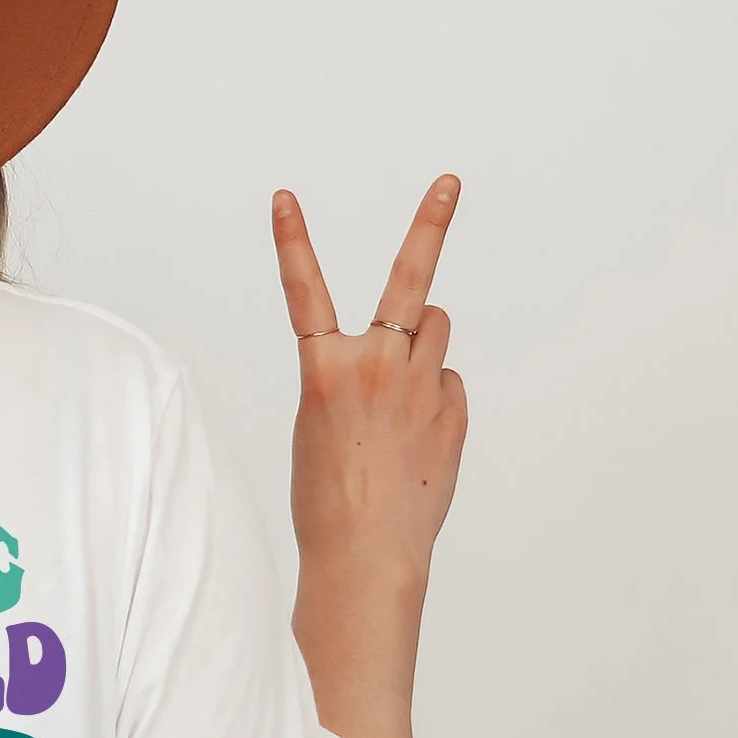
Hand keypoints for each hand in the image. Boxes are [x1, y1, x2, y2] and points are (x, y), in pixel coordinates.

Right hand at [272, 176, 468, 585]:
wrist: (364, 556)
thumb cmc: (326, 498)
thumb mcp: (319, 424)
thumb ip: (362, 370)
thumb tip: (426, 336)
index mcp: (325, 370)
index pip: (303, 290)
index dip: (291, 240)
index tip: (284, 197)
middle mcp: (377, 366)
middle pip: (411, 280)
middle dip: (431, 224)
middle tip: (450, 182)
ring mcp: (422, 386)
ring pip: (434, 329)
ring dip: (421, 340)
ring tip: (399, 387)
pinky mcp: (453, 412)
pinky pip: (447, 381)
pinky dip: (434, 397)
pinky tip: (415, 439)